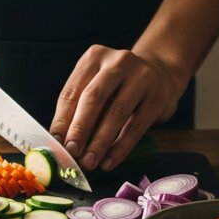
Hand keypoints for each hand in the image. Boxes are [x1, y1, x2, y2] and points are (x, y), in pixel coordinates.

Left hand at [50, 45, 180, 171]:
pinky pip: (135, 127)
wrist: (162, 73)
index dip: (62, 120)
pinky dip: (120, 148)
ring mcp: (141, 77)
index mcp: (94, 57)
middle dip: (80, 129)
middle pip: (93, 98)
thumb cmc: (120, 85)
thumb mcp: (97, 85)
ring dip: (99, 142)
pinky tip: (109, 162)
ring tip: (89, 162)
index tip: (56, 143)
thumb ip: (79, 108)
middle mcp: (118, 62)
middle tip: (71, 153)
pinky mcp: (157, 97)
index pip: (72, 91)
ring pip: (116, 113)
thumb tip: (61, 142)